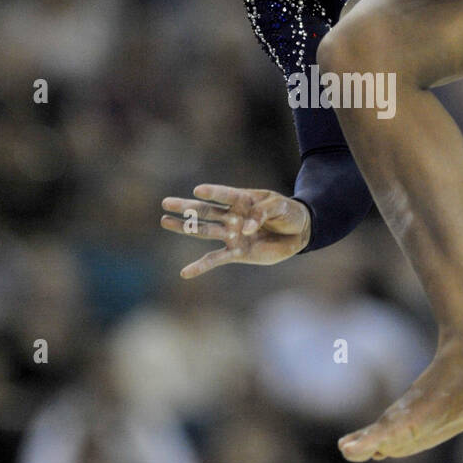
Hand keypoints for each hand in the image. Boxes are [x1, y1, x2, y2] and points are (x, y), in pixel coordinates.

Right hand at [161, 183, 310, 276]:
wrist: (298, 232)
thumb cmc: (288, 212)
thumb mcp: (279, 206)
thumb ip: (262, 213)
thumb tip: (245, 229)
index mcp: (242, 199)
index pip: (225, 194)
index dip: (213, 192)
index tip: (199, 190)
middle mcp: (232, 215)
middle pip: (205, 211)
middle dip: (186, 207)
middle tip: (165, 203)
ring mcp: (232, 234)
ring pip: (204, 231)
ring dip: (186, 228)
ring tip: (165, 221)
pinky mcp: (236, 252)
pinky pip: (215, 259)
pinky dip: (201, 266)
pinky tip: (185, 272)